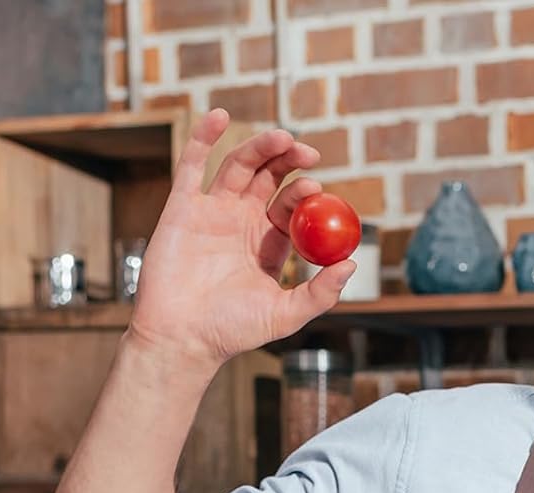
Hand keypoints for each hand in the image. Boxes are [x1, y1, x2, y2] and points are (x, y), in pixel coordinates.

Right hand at [128, 110, 353, 374]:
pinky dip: (203, 137)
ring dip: (259, 147)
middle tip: (308, 152)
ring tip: (281, 137)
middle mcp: (241, 223)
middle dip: (288, 161)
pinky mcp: (182, 206)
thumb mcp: (286, 314)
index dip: (304, 193)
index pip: (290, 207)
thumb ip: (321, 292)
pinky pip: (192, 165)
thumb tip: (351, 264)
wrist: (183, 336)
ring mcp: (211, 211)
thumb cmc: (233, 331)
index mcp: (268, 244)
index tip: (318, 187)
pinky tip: (219, 116)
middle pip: (268, 179)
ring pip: (238, 166)